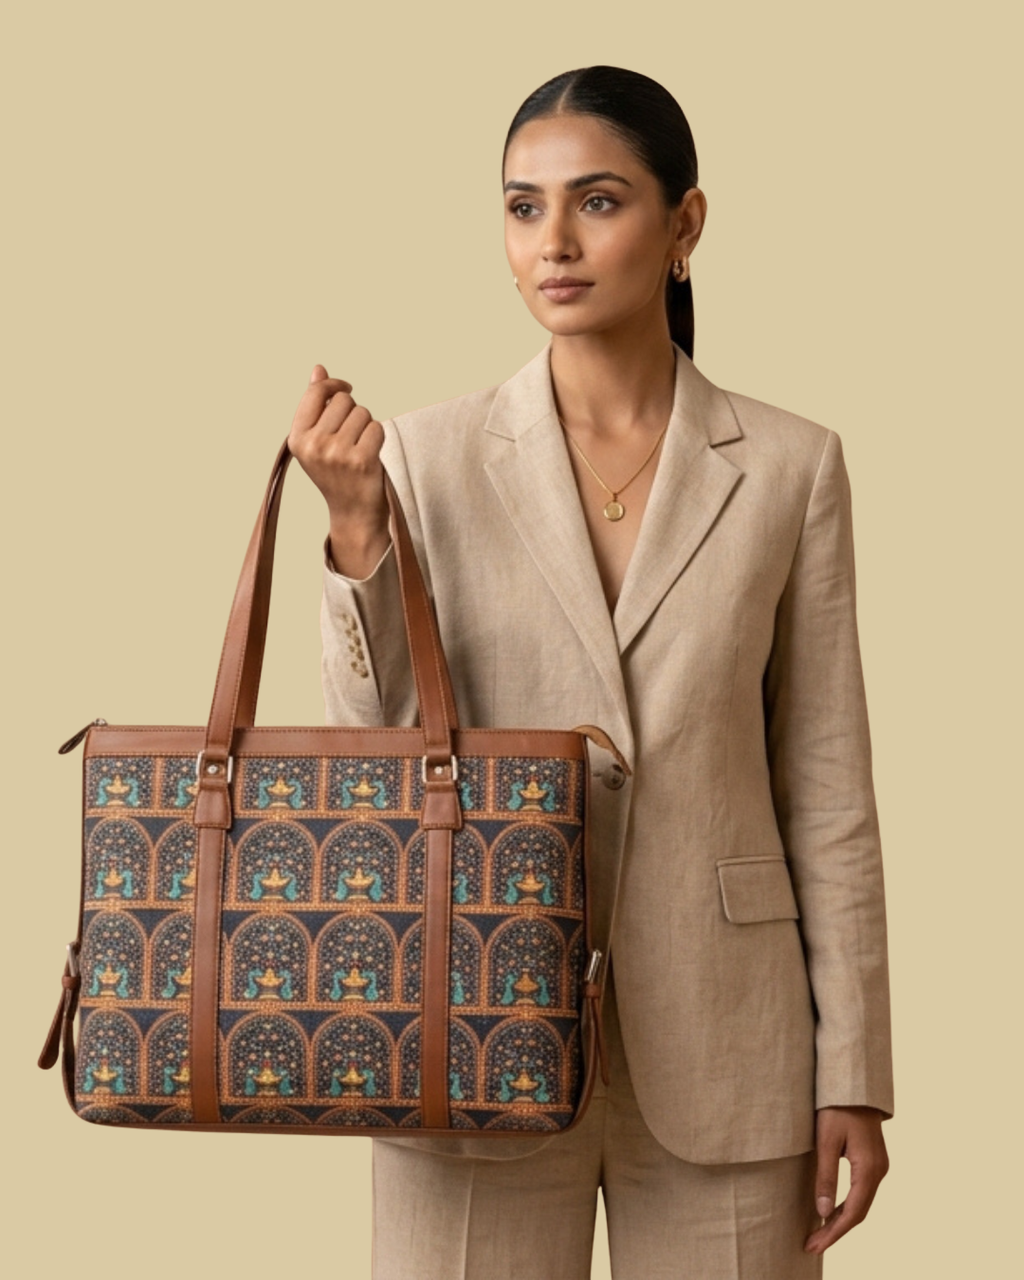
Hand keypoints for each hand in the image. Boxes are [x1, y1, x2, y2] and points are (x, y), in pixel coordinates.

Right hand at [288, 364, 389, 577]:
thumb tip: (319, 370)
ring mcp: (337, 454)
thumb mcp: (317, 439)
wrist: (352, 511)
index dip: (334, 384)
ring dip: (366, 426)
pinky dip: (378, 438)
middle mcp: (314, 445)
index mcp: (297, 438)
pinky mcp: (361, 460)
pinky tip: (370, 454)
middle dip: (352, 412)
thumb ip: (316, 404)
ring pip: (363, 412)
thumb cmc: (336, 471)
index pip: (316, 392)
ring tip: (359, 447)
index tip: (346, 388)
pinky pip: (377, 428)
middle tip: (351, 436)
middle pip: (343, 400)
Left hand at [804, 1106, 888, 1254]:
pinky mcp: (873, 1161)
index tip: (813, 1245)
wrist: (855, 1084)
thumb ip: (825, 1175)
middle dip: (835, 1231)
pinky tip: (831, 1211)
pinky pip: (862, 1192)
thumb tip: (822, 1211)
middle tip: (812, 1244)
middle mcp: (879, 1171)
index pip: (852, 1213)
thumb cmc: (837, 1107)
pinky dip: (847, 1206)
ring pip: (861, 1204)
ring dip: (841, 1220)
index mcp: (868, 1168)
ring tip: (818, 1233)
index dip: (833, 1233)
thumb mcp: (826, 1139)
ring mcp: (878, 1167)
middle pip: (858, 1212)